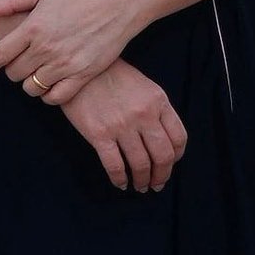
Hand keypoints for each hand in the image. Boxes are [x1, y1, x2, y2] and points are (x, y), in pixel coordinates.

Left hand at [0, 0, 143, 105]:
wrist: (117, 4)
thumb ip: (10, 2)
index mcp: (33, 27)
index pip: (0, 54)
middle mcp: (46, 49)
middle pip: (14, 73)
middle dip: (12, 70)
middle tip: (20, 62)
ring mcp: (65, 64)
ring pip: (32, 87)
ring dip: (29, 83)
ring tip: (35, 72)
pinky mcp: (83, 75)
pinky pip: (56, 98)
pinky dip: (48, 96)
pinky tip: (50, 85)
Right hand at [60, 57, 187, 192]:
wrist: (76, 68)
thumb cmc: (109, 74)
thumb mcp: (142, 85)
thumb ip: (155, 109)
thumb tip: (161, 141)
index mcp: (157, 100)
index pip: (178, 138)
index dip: (177, 157)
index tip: (170, 163)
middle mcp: (143, 114)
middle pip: (163, 156)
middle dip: (162, 175)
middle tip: (156, 184)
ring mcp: (121, 125)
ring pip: (140, 164)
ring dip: (142, 180)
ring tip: (139, 186)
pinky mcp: (99, 133)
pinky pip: (114, 165)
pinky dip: (119, 179)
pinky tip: (120, 183)